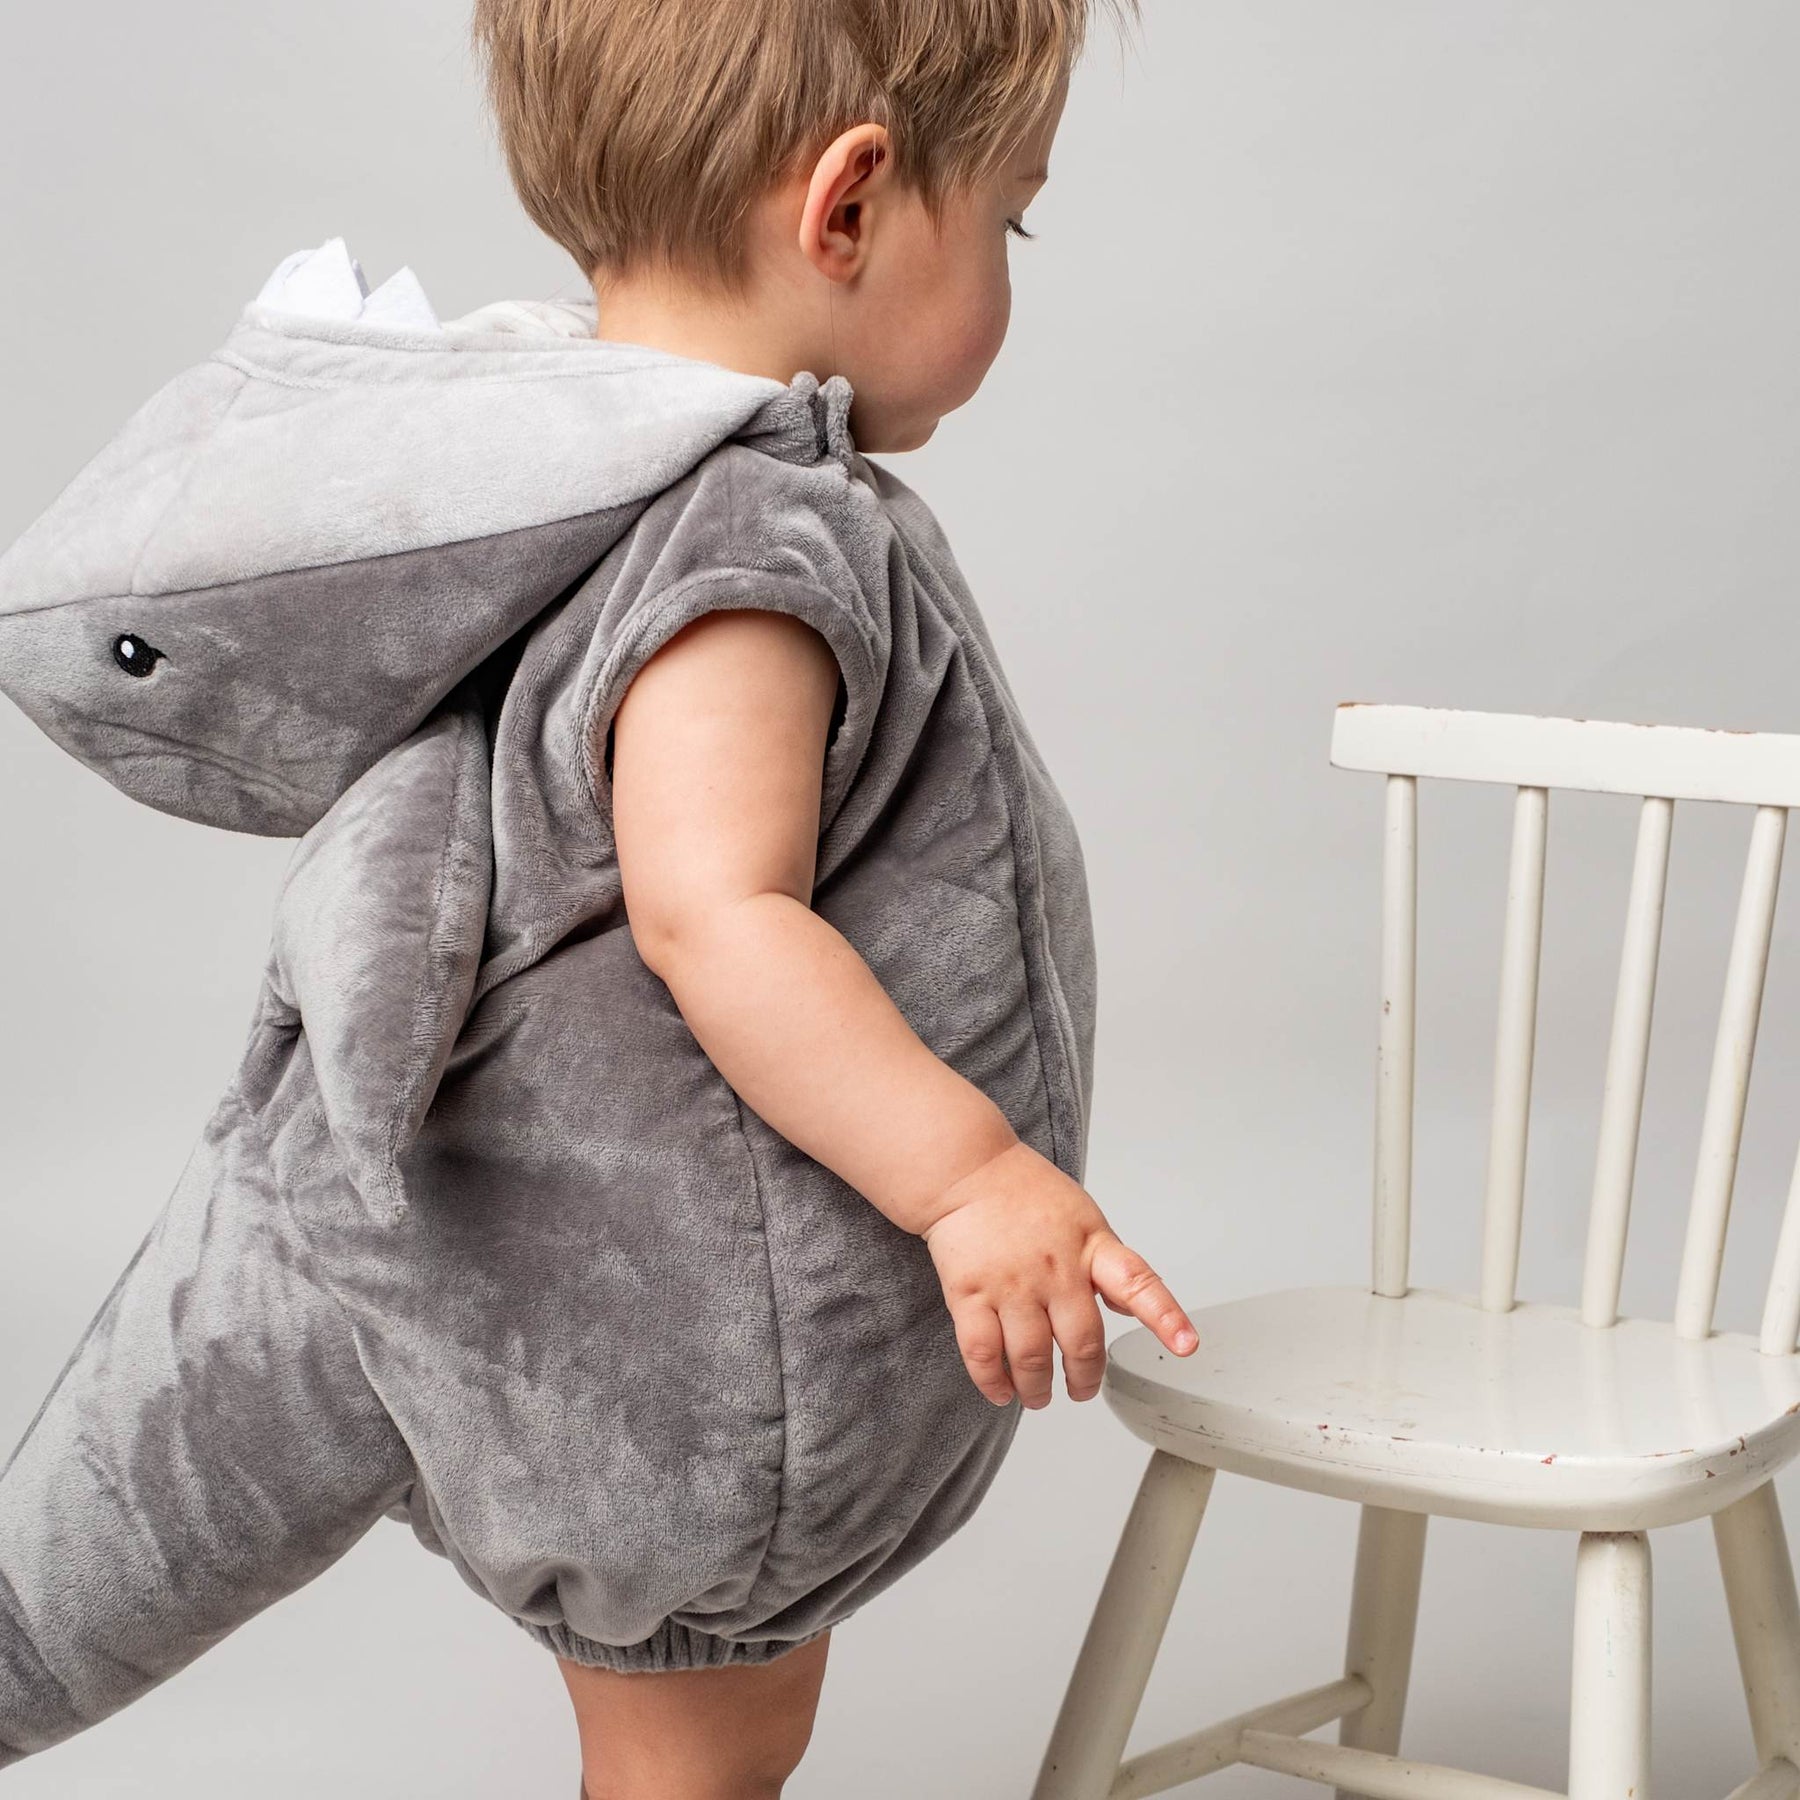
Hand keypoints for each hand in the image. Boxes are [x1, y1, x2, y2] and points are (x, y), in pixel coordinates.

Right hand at [919, 1140, 1198, 1407]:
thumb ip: (1107, 1264)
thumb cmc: (1024, 1192)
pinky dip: (993, 1382)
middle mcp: (1055, 1269)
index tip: (1186, 1344)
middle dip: (1084, 1379)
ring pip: (1032, 1358)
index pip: (1137, 1282)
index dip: (1165, 1317)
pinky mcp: (970, 1293)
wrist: (964, 1171)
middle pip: (1082, 1342)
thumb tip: (1132, 1306)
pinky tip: (1001, 1390)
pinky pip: (983, 1352)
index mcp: (1090, 1247)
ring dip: (1037, 1389)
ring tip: (1038, 1396)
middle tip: (1080, 1391)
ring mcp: (1012, 1284)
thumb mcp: (1083, 1219)